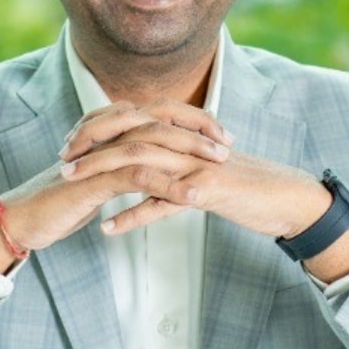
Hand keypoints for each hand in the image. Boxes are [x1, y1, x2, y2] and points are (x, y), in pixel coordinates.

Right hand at [0, 100, 232, 272]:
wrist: (24, 217)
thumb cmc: (62, 198)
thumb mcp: (101, 176)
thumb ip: (125, 163)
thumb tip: (153, 161)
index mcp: (112, 129)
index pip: (160, 112)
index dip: (193, 120)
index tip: (222, 134)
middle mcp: (107, 133)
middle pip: (162, 117)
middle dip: (199, 128)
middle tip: (228, 144)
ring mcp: (100, 152)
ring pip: (153, 140)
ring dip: (190, 152)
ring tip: (218, 165)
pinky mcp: (95, 177)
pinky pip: (137, 175)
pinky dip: (167, 183)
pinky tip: (191, 196)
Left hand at [63, 140, 330, 239]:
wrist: (287, 198)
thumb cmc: (244, 188)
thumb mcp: (200, 176)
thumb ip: (169, 174)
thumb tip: (137, 183)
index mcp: (184, 134)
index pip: (132, 121)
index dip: (99, 128)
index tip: (70, 142)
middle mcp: (187, 142)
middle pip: (129, 133)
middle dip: (91, 144)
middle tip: (61, 156)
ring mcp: (195, 163)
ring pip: (140, 160)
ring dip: (101, 172)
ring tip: (71, 182)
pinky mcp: (207, 189)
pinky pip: (163, 201)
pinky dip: (133, 215)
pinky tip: (108, 228)